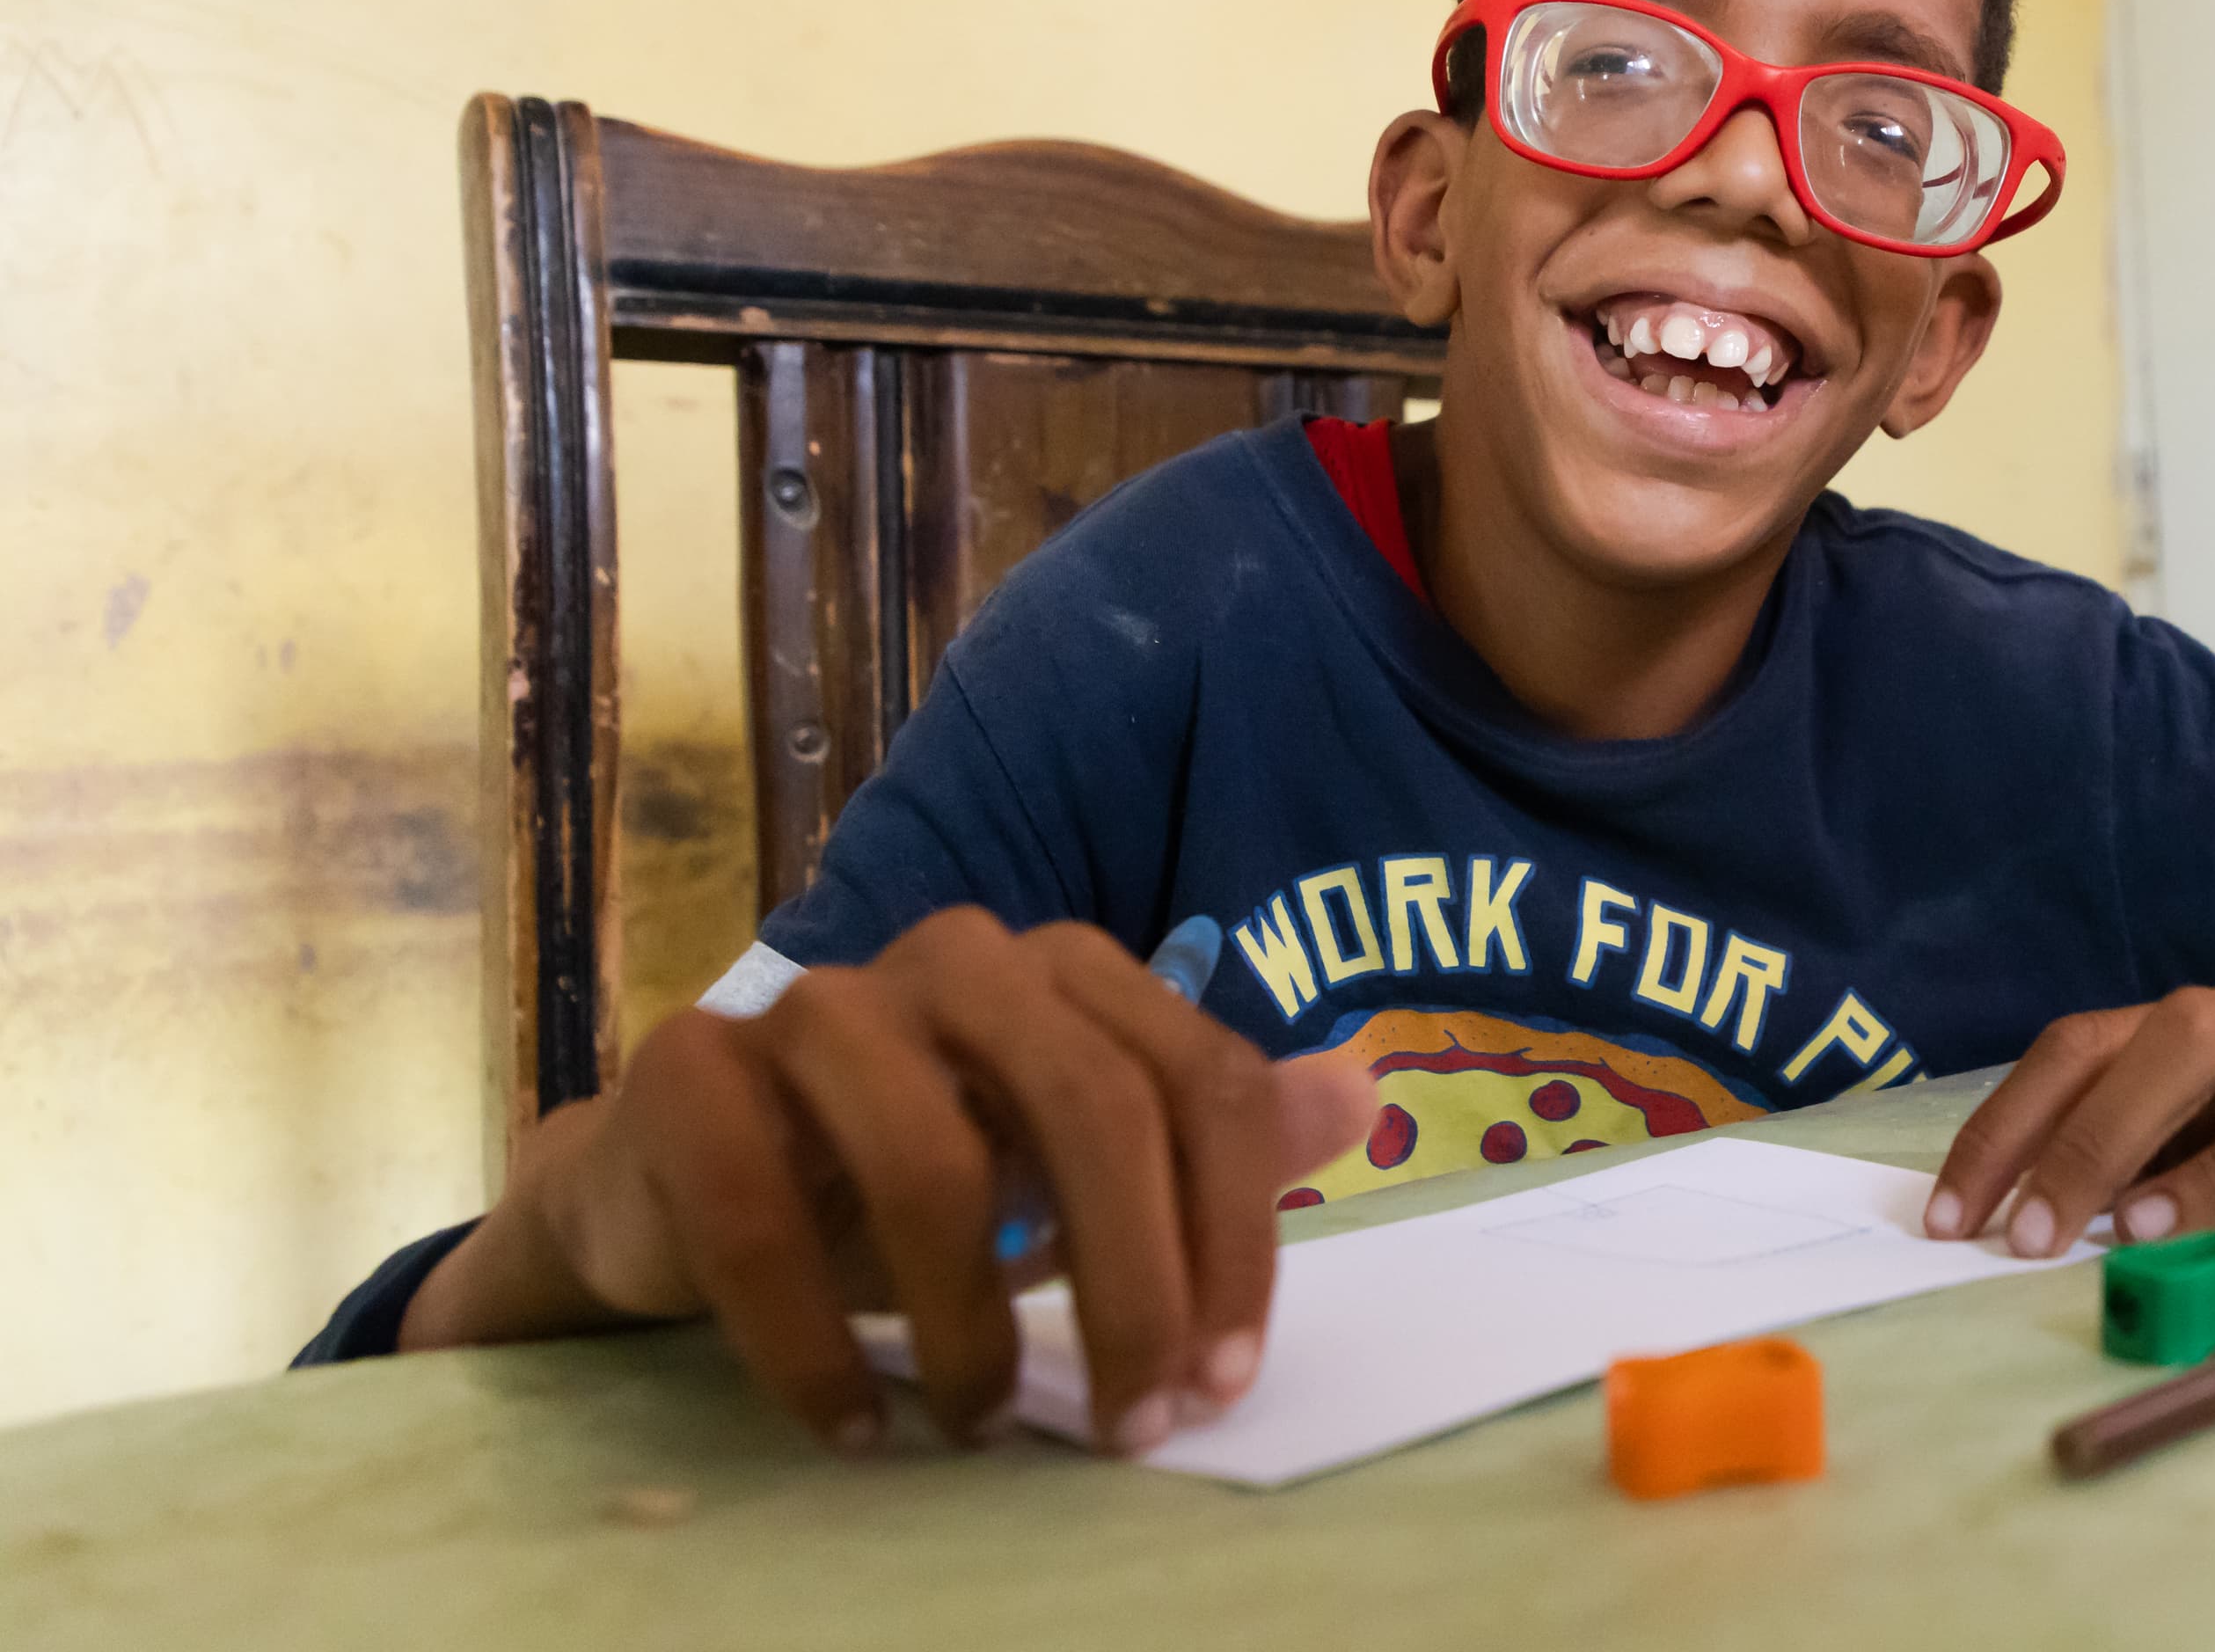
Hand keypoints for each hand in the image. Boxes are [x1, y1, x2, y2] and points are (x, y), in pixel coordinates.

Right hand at [401, 907, 1375, 1454]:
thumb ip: (1204, 1129)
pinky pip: (764, 1224)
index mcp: (1066, 969)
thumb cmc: (903, 1175)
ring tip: (982, 1425)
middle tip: (1135, 1423)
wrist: (678, 1179)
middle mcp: (955, 957)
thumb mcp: (1068, 1160)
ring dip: (972, 1330)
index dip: (1234, 1237)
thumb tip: (1363, 1092)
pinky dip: (817, 1350)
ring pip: (933, 1165)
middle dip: (1134, 1285)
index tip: (1225, 1380)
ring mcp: (816, 1003)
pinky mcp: (691, 1073)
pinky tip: (856, 1429)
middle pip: (1093, 1105)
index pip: (1203, 1079)